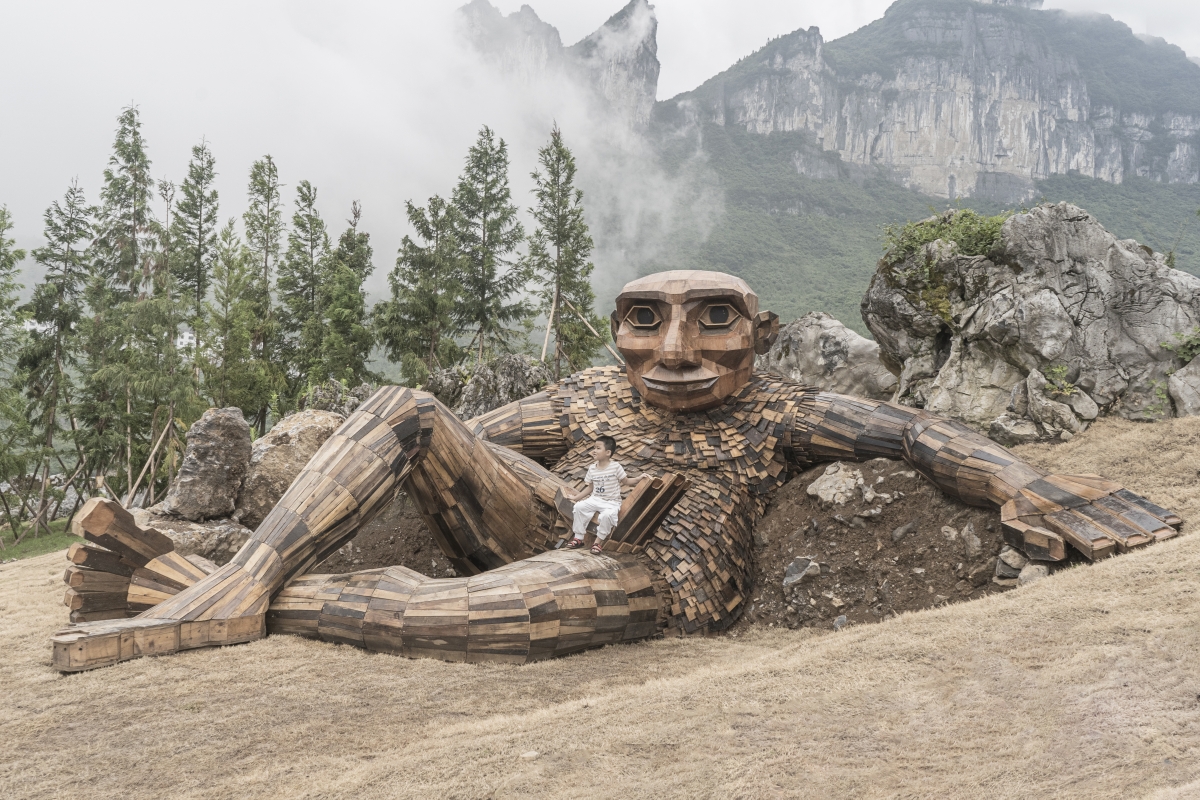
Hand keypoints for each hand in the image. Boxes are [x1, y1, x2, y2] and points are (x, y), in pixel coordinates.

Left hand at [1001, 473, 1180, 560]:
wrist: (1018, 478)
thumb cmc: (1018, 511)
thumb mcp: (1013, 526)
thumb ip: (1034, 538)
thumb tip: (1060, 552)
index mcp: (1055, 516)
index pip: (1080, 532)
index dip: (1097, 542)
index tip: (1114, 550)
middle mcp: (1076, 501)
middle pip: (1107, 521)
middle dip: (1130, 533)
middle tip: (1153, 546)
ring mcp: (1091, 491)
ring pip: (1122, 509)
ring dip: (1145, 521)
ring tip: (1168, 534)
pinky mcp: (1100, 484)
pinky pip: (1127, 497)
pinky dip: (1147, 507)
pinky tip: (1167, 517)